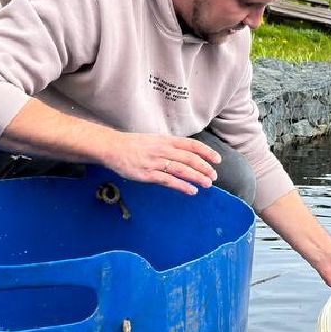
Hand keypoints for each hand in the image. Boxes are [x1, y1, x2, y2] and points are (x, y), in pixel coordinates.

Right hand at [102, 132, 219, 194]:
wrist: (113, 148)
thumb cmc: (133, 145)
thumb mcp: (154, 140)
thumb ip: (169, 147)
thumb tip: (185, 155)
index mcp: (166, 140)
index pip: (192, 145)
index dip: (206, 152)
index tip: (217, 159)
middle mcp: (163, 150)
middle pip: (190, 158)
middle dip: (205, 167)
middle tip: (214, 176)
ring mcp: (156, 162)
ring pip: (183, 170)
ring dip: (197, 177)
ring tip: (207, 184)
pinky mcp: (148, 174)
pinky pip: (169, 181)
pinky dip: (183, 186)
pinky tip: (192, 191)